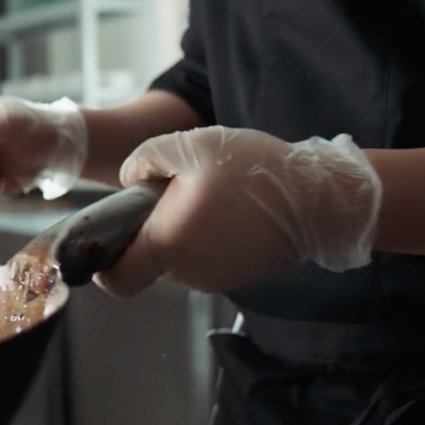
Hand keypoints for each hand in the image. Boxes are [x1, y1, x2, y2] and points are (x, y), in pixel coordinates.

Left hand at [96, 126, 381, 296]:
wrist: (322, 197)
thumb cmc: (254, 169)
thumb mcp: (190, 145)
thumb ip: (144, 160)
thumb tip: (128, 179)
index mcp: (168, 244)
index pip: (115, 279)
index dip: (101, 264)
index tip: (105, 237)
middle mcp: (188, 272)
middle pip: (144, 262)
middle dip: (145, 231)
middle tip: (165, 194)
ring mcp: (215, 277)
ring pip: (175, 258)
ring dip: (176, 231)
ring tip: (202, 195)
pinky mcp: (236, 273)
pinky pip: (202, 258)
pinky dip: (201, 237)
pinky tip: (222, 207)